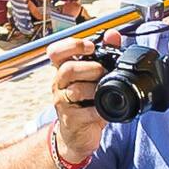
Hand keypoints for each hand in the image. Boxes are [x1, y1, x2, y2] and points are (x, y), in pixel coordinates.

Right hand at [45, 40, 121, 168]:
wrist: (78, 134)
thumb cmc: (87, 103)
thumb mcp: (95, 77)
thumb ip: (104, 53)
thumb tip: (113, 34)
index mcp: (64, 70)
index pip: (56, 51)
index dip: (71, 45)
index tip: (90, 46)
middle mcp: (59, 84)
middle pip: (66, 69)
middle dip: (89, 68)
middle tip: (102, 71)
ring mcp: (62, 102)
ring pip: (74, 90)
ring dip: (94, 88)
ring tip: (104, 91)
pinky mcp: (70, 119)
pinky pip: (83, 112)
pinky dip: (98, 110)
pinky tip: (105, 109)